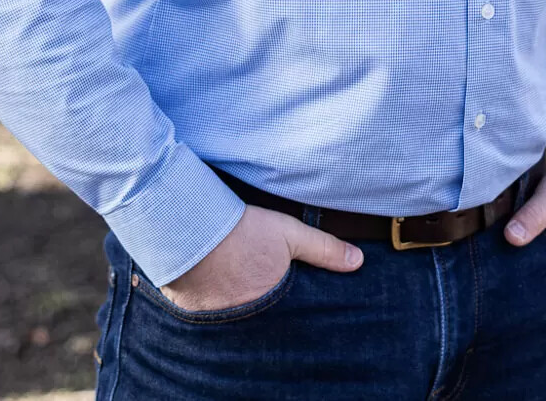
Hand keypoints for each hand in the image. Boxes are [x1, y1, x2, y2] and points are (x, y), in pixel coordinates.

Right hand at [161, 205, 361, 311]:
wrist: (188, 228)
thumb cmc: (242, 231)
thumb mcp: (289, 234)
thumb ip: (324, 249)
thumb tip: (358, 262)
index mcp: (271, 301)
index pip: (291, 315)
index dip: (294, 307)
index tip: (292, 295)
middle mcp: (245, 317)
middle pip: (263, 318)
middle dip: (268, 310)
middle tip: (266, 290)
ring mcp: (217, 317)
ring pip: (237, 317)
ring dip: (241, 306)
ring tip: (243, 287)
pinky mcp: (192, 311)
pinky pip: (209, 315)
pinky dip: (216, 303)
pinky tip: (219, 287)